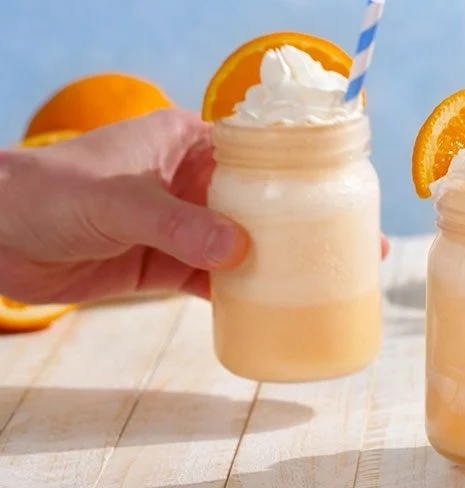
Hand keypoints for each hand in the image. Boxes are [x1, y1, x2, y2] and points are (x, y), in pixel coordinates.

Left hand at [0, 109, 388, 303]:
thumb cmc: (48, 192)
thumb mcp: (117, 199)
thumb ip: (177, 224)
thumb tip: (239, 251)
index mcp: (187, 144)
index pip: (258, 154)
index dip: (303, 173)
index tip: (345, 193)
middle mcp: (191, 183)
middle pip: (263, 203)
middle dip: (306, 224)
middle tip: (357, 244)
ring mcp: (181, 226)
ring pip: (245, 245)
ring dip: (282, 263)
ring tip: (328, 279)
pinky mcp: (165, 265)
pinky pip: (214, 280)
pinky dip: (241, 294)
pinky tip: (274, 307)